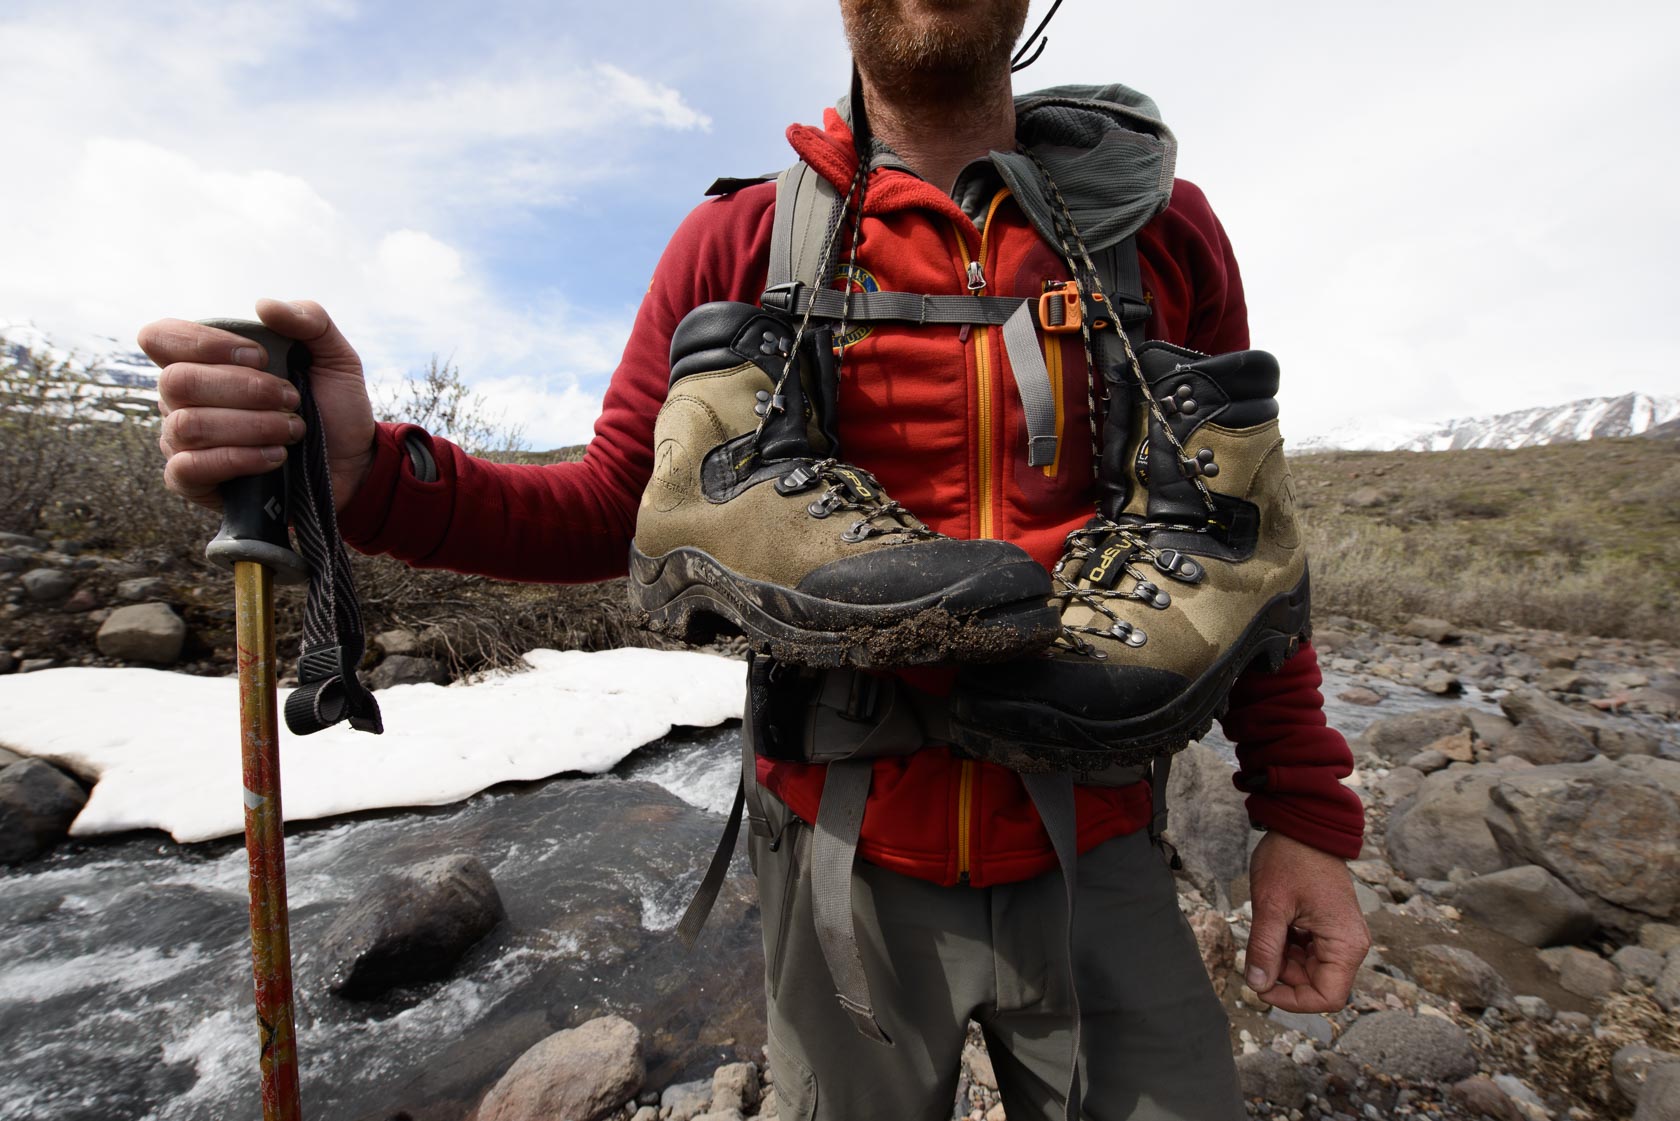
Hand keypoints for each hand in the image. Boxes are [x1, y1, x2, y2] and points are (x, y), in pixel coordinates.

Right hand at [139, 299, 376, 512]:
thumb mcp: (334, 357)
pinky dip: (238, 458)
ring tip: (293, 430)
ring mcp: (181, 441)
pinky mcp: (192, 481)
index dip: (203, 342)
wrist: (351, 463)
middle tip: (291, 399)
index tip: (259, 356)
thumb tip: (262, 305)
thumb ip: (309, 320)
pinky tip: (275, 457)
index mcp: (203, 361)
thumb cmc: (331, 407)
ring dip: (252, 425)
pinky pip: (188, 467)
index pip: (161, 337)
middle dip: (244, 389)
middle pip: (177, 381)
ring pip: (188, 424)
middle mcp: (182, 399)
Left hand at [1242, 831, 1370, 1012]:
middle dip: (1283, 976)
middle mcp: (1350, 944)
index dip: (1292, 1001)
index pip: (1327, 997)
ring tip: (1266, 931)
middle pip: (1316, 984)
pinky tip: (1274, 926)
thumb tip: (1257, 986)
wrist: (1304, 826)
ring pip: (1309, 970)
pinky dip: (1287, 947)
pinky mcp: (1329, 928)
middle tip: (1257, 951)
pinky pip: (1308, 952)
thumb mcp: (1270, 905)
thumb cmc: (1291, 859)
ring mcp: (1341, 936)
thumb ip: (1264, 948)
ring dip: (1283, 961)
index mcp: (1345, 944)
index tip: (1261, 987)